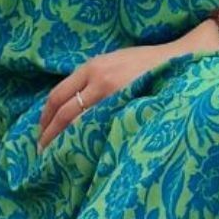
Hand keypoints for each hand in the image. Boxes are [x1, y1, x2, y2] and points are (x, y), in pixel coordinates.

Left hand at [38, 44, 171, 151]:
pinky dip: (88, 139)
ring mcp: (112, 93)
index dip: (45, 117)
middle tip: (42, 152)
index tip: (41, 132)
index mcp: (92, 67)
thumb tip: (72, 105)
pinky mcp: (128, 105)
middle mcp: (98, 78)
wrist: (177, 61)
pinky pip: (101, 126)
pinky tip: (85, 152)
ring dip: (64, 140)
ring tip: (57, 157)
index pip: (57, 94)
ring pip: (78, 121)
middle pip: (63, 110)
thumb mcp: (114, 62)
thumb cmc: (146, 64)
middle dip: (49, 133)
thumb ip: (93, 79)